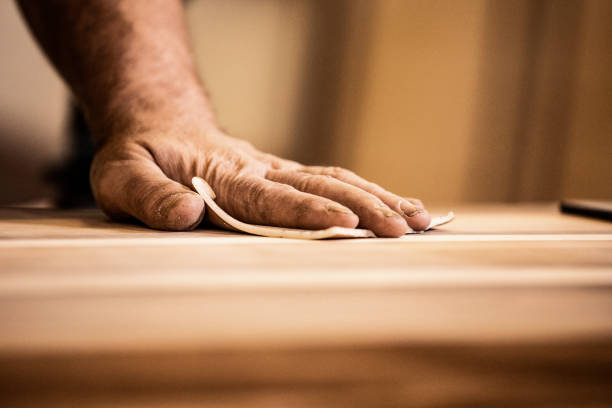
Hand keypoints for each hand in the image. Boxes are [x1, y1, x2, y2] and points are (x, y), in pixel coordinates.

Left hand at [90, 127, 429, 236]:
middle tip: (407, 229)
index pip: (274, 198)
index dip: (309, 214)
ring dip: (378, 198)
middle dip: (366, 208)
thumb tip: (187, 215)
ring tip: (420, 218)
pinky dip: (367, 192)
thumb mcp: (121, 177)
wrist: (159, 121)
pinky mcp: (283, 173)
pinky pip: (331, 180)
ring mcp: (276, 169)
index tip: (348, 227)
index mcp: (225, 177)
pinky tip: (395, 205)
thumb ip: (150, 197)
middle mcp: (260, 171)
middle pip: (322, 188)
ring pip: (336, 180)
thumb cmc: (139, 154)